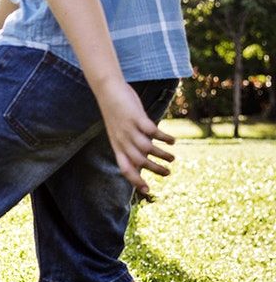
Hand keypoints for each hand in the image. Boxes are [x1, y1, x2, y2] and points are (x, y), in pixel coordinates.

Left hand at [98, 80, 175, 194]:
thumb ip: (129, 145)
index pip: (125, 169)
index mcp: (117, 146)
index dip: (136, 181)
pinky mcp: (136, 118)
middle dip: (154, 170)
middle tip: (168, 173)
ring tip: (172, 158)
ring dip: (161, 155)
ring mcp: (128, 129)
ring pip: (146, 148)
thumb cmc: (116, 113)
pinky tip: (172, 141)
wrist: (107, 91)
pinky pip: (152, 132)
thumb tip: (142, 159)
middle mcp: (122, 141)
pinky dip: (164, 138)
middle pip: (139, 161)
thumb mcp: (119, 133)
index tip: (148, 190)